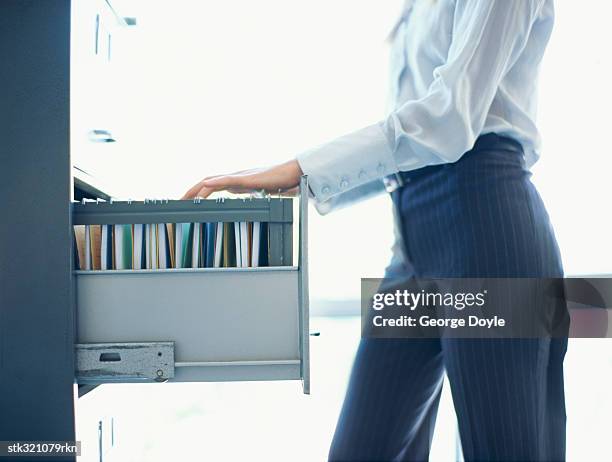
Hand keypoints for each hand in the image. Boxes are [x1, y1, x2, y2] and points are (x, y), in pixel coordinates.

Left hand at [181, 159, 302, 198]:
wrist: (293, 174)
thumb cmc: (281, 183)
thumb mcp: (263, 195)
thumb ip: (254, 199)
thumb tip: (252, 209)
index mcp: (237, 182)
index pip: (212, 186)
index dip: (198, 193)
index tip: (187, 202)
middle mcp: (235, 178)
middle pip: (206, 182)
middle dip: (190, 192)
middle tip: (176, 202)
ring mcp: (239, 177)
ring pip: (212, 181)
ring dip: (196, 189)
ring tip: (183, 198)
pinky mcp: (246, 179)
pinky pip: (227, 180)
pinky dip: (213, 183)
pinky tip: (204, 186)